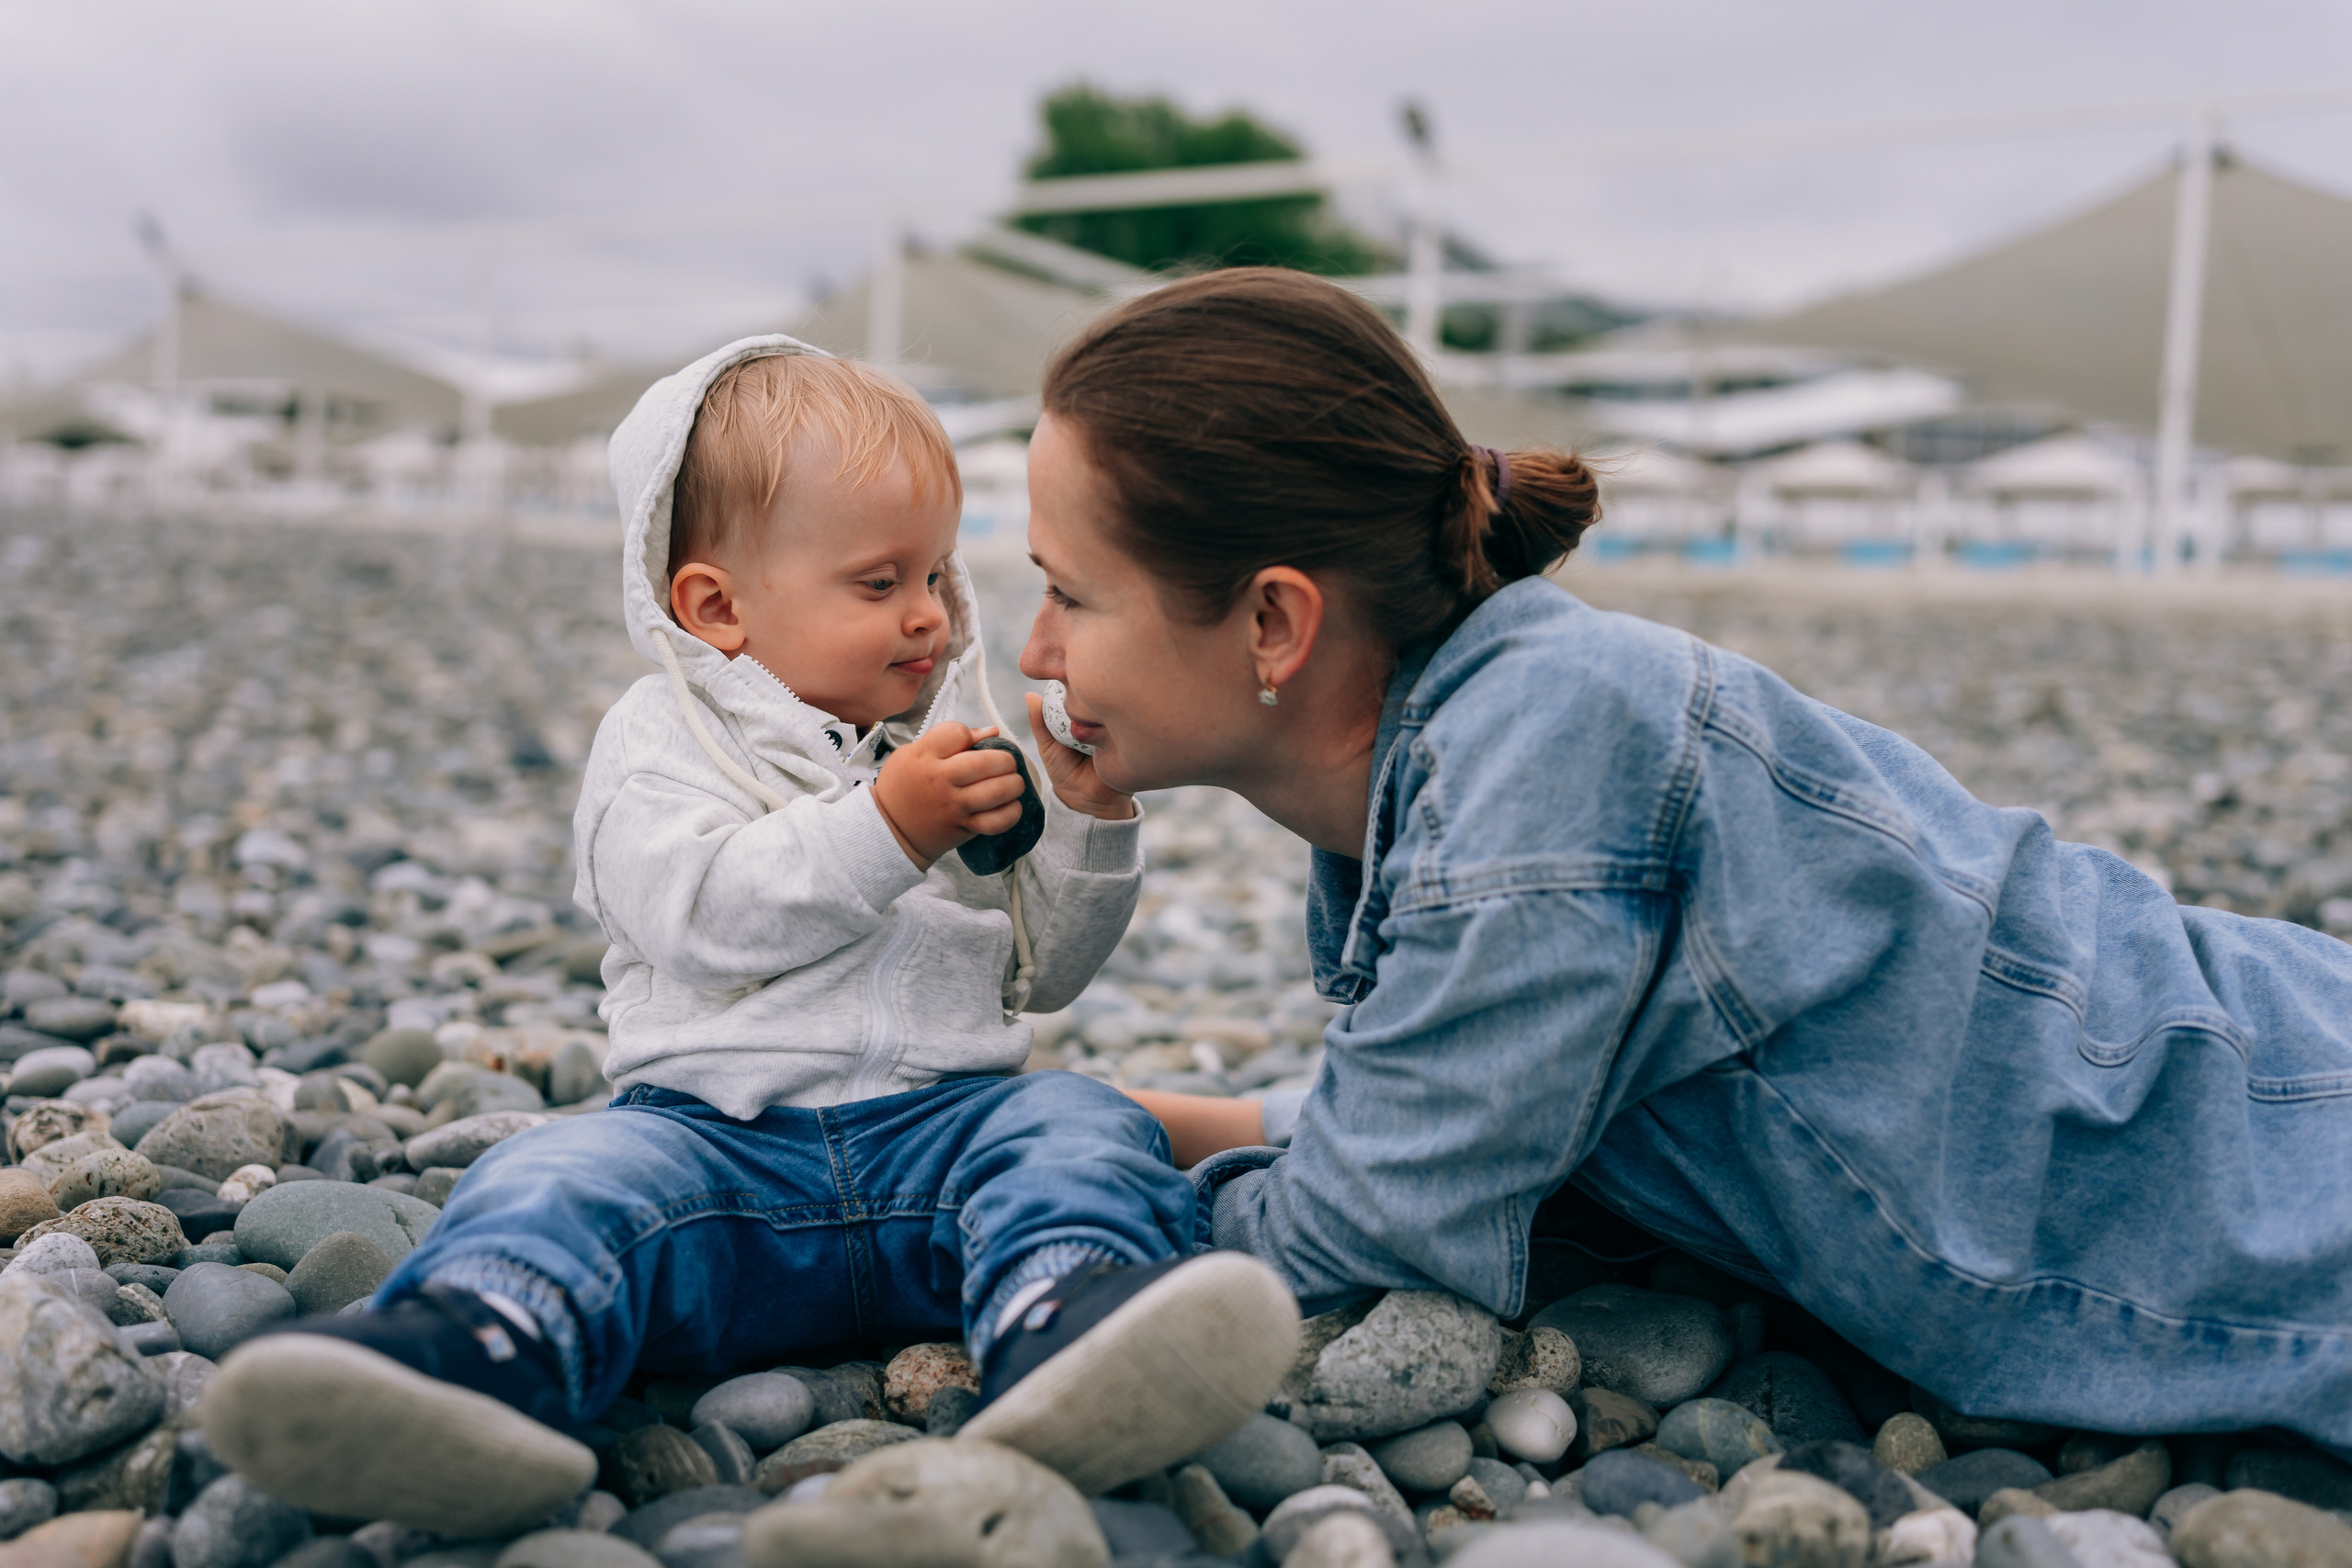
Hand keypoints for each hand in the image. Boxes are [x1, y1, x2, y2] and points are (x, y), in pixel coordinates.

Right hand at [872, 724, 1026, 868]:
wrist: (889, 829)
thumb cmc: (902, 786)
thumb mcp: (913, 753)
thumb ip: (949, 739)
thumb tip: (991, 731)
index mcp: (925, 756)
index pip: (956, 733)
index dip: (969, 734)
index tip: (970, 742)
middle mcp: (941, 780)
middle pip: (984, 762)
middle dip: (1005, 759)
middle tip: (1006, 763)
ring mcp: (954, 805)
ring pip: (996, 791)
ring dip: (1013, 784)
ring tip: (1013, 782)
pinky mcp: (964, 827)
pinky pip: (996, 822)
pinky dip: (1010, 813)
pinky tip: (1011, 805)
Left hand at [1026, 693, 1136, 820]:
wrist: (1085, 801)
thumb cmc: (1065, 772)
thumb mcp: (1048, 745)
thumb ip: (1040, 722)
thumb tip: (1029, 694)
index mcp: (1084, 717)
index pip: (1080, 694)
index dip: (1073, 687)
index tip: (1066, 685)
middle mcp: (1102, 720)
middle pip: (1097, 699)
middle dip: (1086, 700)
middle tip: (1077, 705)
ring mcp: (1117, 730)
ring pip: (1110, 711)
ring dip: (1098, 714)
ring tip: (1086, 725)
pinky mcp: (1130, 743)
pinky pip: (1121, 729)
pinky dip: (1110, 729)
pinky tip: (1102, 734)